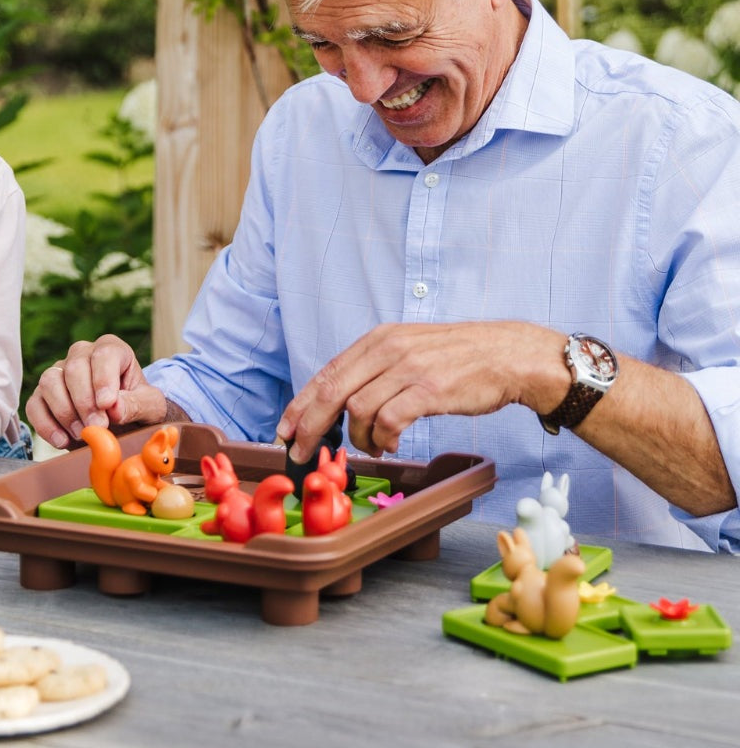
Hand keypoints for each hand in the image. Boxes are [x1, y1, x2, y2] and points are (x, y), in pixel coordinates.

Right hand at [25, 335, 168, 448]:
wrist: (125, 424)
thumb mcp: (150, 407)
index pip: (104, 354)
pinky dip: (45, 425)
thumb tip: (113, 408)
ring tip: (82, 434)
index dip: (103, 379)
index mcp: (112, 349)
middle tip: (97, 426)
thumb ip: (136, 404)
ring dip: (65, 412)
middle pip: (74, 368)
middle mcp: (82, 354)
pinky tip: (63, 441)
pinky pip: (34, 404)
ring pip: (49, 382)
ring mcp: (59, 372)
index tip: (107, 405)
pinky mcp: (43, 395)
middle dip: (84, 401)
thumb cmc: (138, 408)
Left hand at [275, 322, 565, 461]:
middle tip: (299, 451)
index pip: (326, 373)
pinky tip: (391, 444)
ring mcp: (408, 369)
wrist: (507, 354)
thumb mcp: (409, 349)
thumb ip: (375, 368)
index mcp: (378, 339)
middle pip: (331, 391)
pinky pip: (390, 421)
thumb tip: (342, 400)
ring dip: (359, 438)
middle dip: (310, 426)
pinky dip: (383, 439)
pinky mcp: (429, 390)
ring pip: (358, 410)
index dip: (300, 404)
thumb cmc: (457, 358)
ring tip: (372, 446)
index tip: (284, 429)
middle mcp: (388, 349)